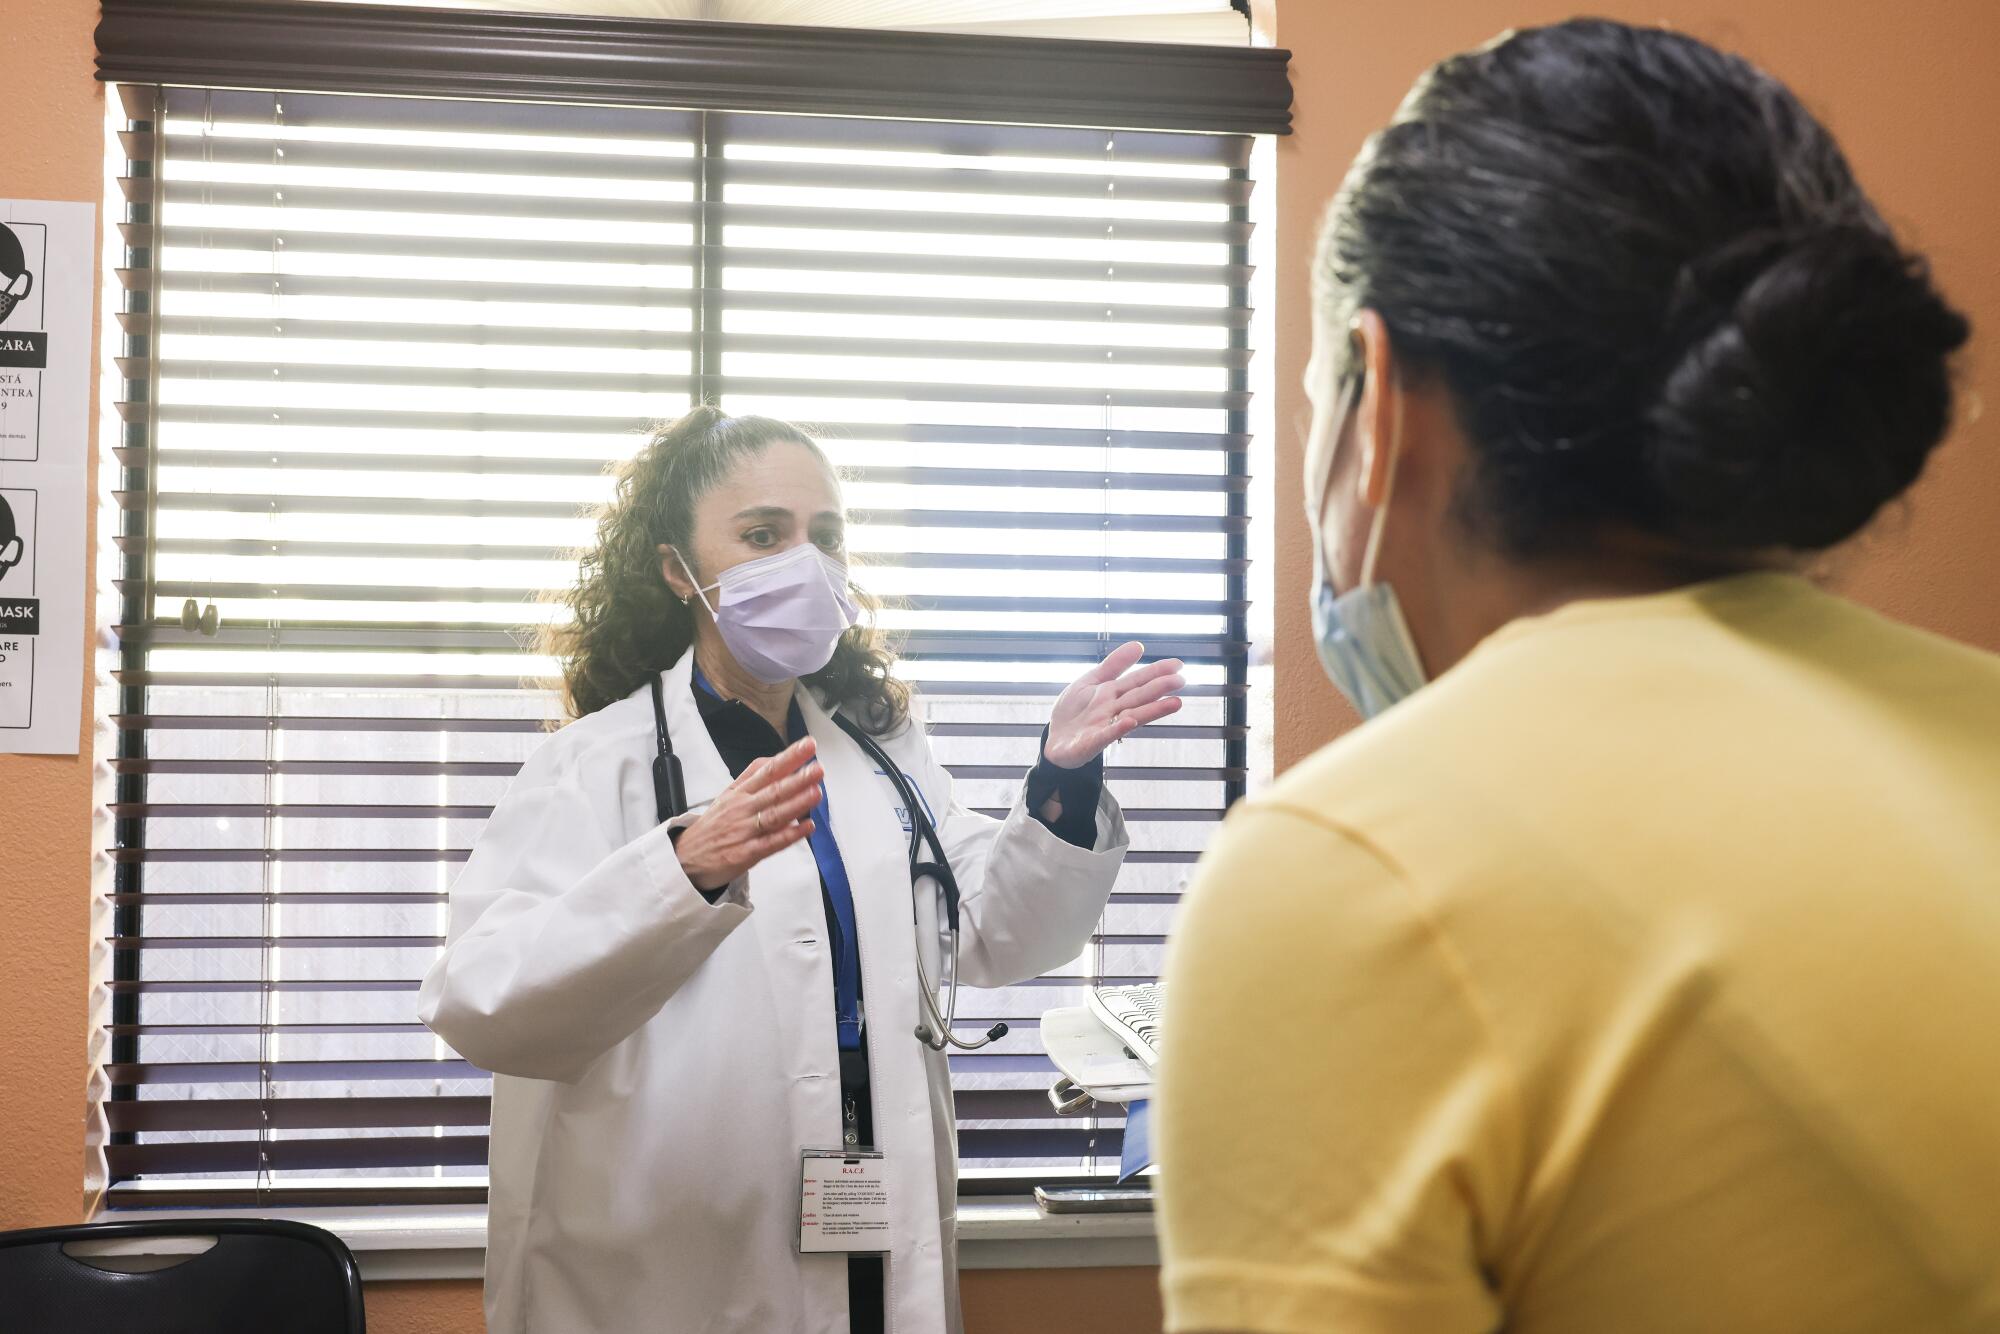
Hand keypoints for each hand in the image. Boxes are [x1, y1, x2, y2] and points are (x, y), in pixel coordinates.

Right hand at [673, 736, 821, 891]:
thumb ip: (752, 776)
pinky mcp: (745, 853)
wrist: (685, 857)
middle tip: (817, 768)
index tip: (808, 746)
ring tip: (816, 792)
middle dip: (796, 779)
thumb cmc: (713, 825)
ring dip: (796, 804)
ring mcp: (744, 831)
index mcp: (740, 792)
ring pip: (774, 815)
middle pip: (773, 791)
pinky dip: (789, 835)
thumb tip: (775, 759)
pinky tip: (806, 827)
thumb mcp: (728, 794)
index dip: (789, 757)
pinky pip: (771, 844)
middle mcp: (743, 809)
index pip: (767, 770)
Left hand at [1043, 641, 1184, 768]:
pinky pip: (1104, 736)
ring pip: (1131, 716)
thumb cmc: (1074, 711)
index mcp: (1113, 694)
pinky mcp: (1090, 743)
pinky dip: (1116, 729)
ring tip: (1175, 703)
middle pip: (1138, 697)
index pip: (1138, 681)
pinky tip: (1129, 722)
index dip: (1156, 672)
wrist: (1053, 739)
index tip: (1178, 665)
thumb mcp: (1091, 681)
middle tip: (1181, 680)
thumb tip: (1139, 644)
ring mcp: (1103, 727)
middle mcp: (1113, 710)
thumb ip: (1113, 665)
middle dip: (1159, 688)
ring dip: (1152, 710)